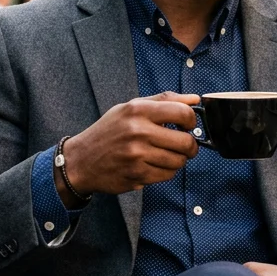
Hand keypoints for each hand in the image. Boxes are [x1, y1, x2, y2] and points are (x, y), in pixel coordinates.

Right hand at [60, 92, 199, 202]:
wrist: (81, 160)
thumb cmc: (108, 131)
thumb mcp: (130, 107)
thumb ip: (164, 100)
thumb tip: (195, 99)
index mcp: (138, 110)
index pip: (182, 113)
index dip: (192, 121)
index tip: (188, 125)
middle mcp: (138, 131)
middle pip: (186, 142)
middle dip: (190, 146)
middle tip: (185, 146)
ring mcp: (137, 155)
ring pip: (179, 161)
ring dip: (178, 160)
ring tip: (166, 155)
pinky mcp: (137, 175)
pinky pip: (167, 175)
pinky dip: (166, 172)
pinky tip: (155, 165)